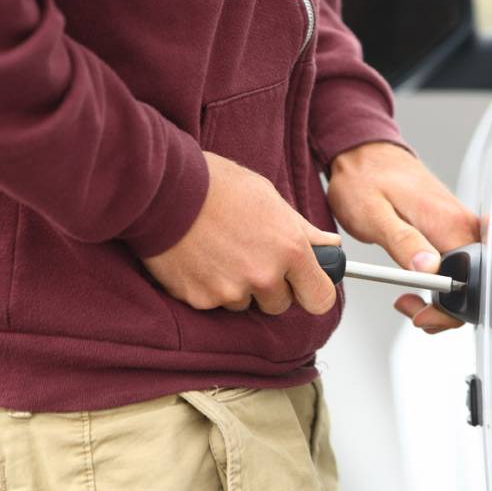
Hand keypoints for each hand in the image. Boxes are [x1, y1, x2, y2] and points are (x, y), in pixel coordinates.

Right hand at [143, 152, 339, 313]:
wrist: (162, 188)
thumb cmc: (216, 185)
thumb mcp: (269, 198)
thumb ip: (302, 230)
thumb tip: (329, 246)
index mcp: (290, 250)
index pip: (320, 298)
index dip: (313, 291)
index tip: (306, 284)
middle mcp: (264, 277)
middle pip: (280, 305)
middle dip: (271, 287)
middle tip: (250, 255)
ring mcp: (230, 292)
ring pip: (245, 304)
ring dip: (238, 286)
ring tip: (220, 250)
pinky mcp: (200, 300)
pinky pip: (214, 303)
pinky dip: (209, 286)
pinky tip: (200, 258)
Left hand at [327, 142, 478, 332]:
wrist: (365, 154)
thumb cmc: (365, 179)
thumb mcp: (374, 215)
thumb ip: (404, 242)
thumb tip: (429, 270)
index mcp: (449, 223)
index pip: (468, 281)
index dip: (446, 308)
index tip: (419, 312)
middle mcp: (463, 224)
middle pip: (472, 284)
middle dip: (445, 310)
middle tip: (409, 307)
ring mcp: (460, 226)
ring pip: (466, 277)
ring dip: (440, 299)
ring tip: (406, 298)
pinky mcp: (453, 228)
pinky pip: (457, 264)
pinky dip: (439, 282)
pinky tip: (416, 281)